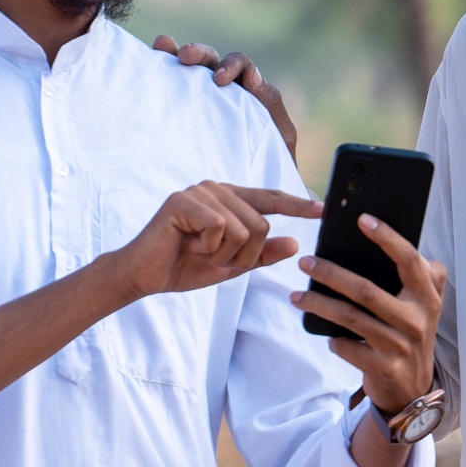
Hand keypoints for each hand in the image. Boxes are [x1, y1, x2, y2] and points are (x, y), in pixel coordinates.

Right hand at [111, 182, 320, 299]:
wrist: (144, 277)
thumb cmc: (183, 267)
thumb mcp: (231, 264)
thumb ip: (261, 254)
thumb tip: (294, 243)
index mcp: (229, 200)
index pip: (269, 199)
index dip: (296, 205)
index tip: (321, 209)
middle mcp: (216, 189)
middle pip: (261, 224)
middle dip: (244, 255)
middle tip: (216, 260)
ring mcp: (200, 192)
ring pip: (244, 228)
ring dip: (224, 254)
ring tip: (200, 252)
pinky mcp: (184, 200)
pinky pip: (221, 228)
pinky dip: (209, 248)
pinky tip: (189, 246)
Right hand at [155, 35, 298, 158]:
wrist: (248, 200)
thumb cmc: (269, 167)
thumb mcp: (279, 138)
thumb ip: (270, 105)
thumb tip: (252, 74)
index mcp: (249, 93)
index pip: (242, 67)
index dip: (232, 66)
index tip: (219, 80)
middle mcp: (224, 90)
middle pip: (212, 61)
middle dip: (200, 53)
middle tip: (185, 56)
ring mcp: (202, 100)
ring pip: (189, 69)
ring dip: (175, 52)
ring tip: (162, 45)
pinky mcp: (183, 112)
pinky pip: (172, 87)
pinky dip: (161, 67)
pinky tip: (149, 59)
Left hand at [291, 214, 445, 415]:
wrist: (412, 388)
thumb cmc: (410, 332)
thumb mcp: (424, 303)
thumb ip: (418, 274)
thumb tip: (382, 239)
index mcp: (427, 296)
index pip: (408, 260)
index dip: (387, 237)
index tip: (362, 219)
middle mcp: (417, 319)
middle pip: (366, 290)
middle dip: (331, 273)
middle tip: (305, 261)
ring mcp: (399, 345)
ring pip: (350, 318)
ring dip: (319, 304)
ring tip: (296, 295)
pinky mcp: (383, 367)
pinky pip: (347, 346)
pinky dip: (333, 339)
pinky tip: (324, 333)